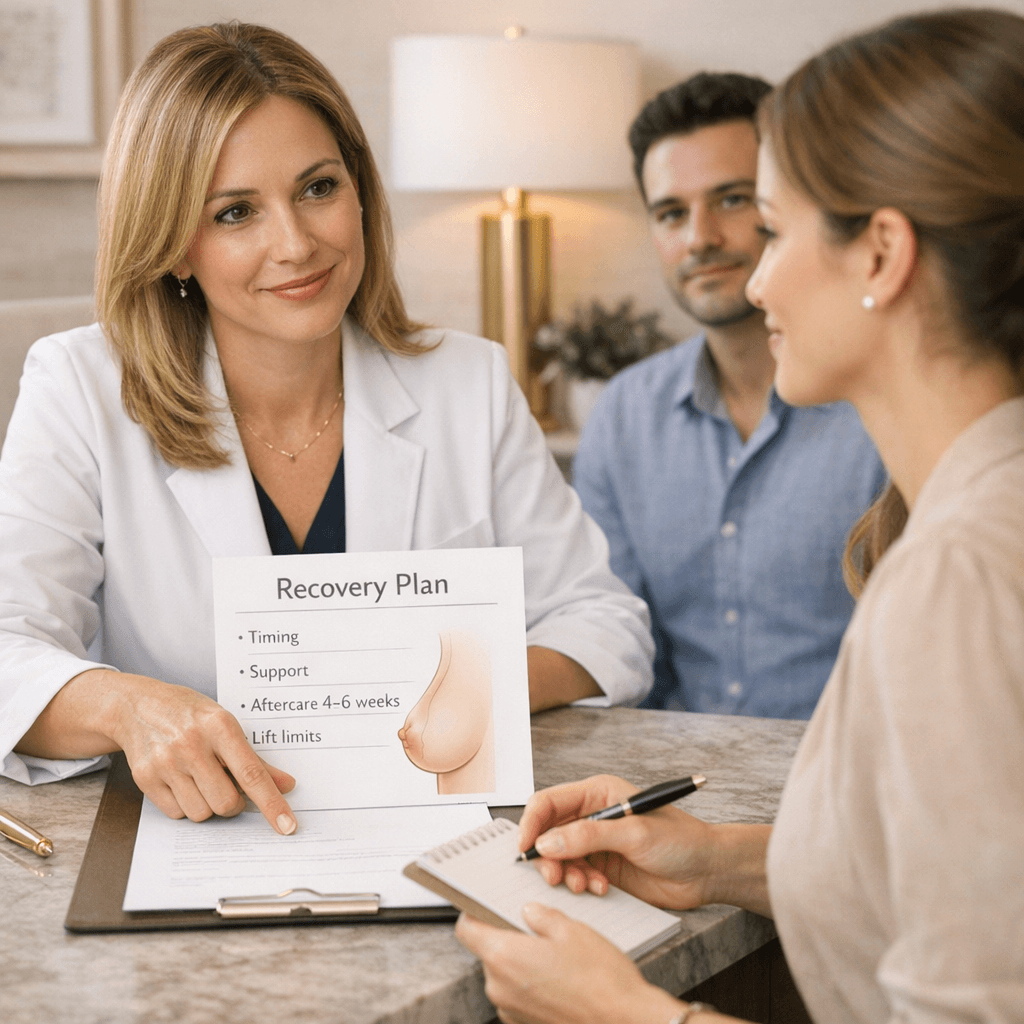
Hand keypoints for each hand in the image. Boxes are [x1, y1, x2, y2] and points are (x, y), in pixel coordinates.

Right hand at [18, 668, 296, 833]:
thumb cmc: (189, 714)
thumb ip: (254, 758)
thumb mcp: (226, 724)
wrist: (137, 706)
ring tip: (202, 779)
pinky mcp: (145, 778)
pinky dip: (186, 805)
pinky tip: (182, 781)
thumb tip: (286, 784)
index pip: (251, 774)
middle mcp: (191, 745)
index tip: (287, 826)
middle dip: (234, 804)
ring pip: (201, 813)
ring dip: (209, 805)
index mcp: (219, 726)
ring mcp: (165, 762)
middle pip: (226, 802)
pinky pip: (177, 814)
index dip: (272, 803)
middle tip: (229, 786)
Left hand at [456, 904, 684, 1023]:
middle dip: (508, 938)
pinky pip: (519, 996)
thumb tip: (529, 912)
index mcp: (505, 957)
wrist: (625, 1022)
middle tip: (537, 930)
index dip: (475, 915)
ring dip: (523, 963)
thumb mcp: (571, 929)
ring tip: (556, 957)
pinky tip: (561, 979)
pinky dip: (533, 985)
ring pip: (505, 975)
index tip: (487, 908)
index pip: (467, 930)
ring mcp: (512, 1011)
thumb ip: (541, 916)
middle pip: (489, 952)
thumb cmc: (601, 979)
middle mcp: (500, 988)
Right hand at [517, 774, 715, 910]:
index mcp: (597, 793)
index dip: (531, 824)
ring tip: (585, 885)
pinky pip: (575, 875)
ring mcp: (595, 843)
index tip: (525, 849)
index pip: (548, 802)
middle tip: (555, 877)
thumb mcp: (634, 833)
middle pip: (547, 832)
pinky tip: (600, 888)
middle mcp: (591, 815)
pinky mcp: (601, 868)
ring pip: (558, 857)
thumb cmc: (680, 840)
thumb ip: (588, 836)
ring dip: (566, 874)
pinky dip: (580, 884)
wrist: (707, 871)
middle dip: (547, 856)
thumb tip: (546, 843)